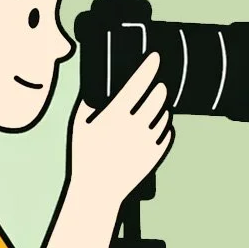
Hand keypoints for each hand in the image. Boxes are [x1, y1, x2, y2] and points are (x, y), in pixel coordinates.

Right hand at [67, 51, 174, 207]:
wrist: (98, 190)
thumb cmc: (86, 156)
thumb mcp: (80, 125)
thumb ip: (88, 101)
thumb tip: (98, 84)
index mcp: (115, 117)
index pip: (137, 84)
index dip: (148, 67)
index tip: (155, 57)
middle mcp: (134, 127)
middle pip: (157, 97)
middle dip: (158, 88)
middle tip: (156, 86)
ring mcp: (147, 142)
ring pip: (165, 115)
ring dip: (162, 108)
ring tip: (153, 109)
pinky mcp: (156, 154)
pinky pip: (168, 133)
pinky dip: (165, 126)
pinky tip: (156, 126)